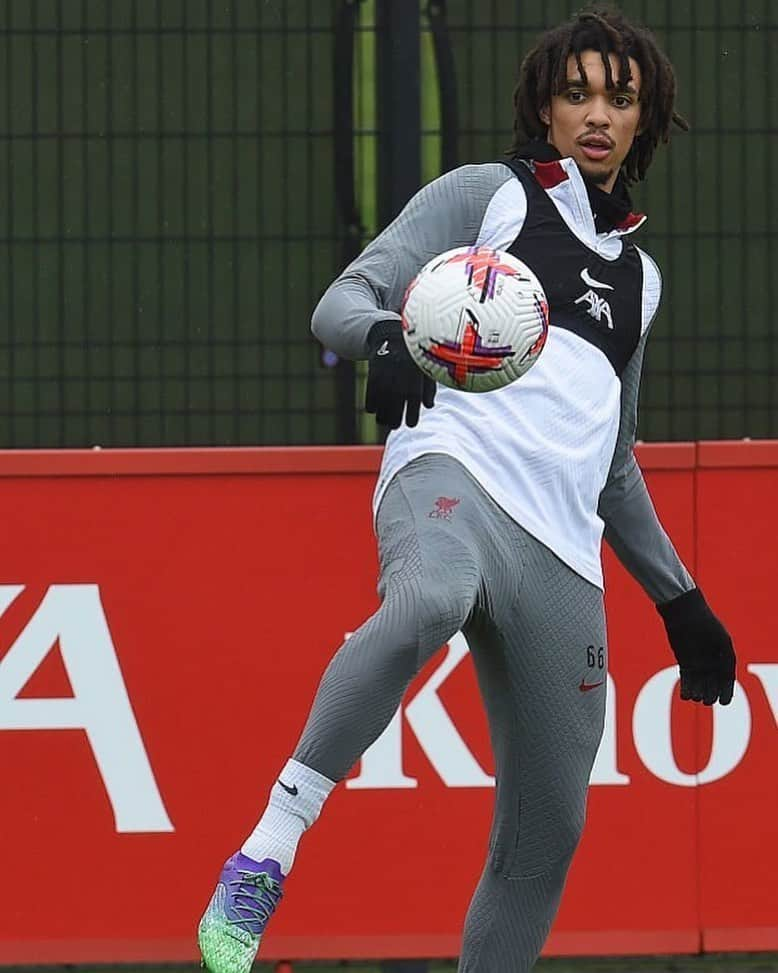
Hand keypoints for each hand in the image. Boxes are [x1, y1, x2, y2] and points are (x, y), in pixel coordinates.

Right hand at [365, 320, 435, 428]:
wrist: (393, 332)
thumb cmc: (414, 354)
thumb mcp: (425, 366)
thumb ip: (429, 386)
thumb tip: (429, 406)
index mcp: (416, 369)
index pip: (414, 396)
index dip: (412, 413)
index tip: (411, 425)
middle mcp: (401, 369)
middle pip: (397, 398)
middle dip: (395, 416)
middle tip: (394, 427)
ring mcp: (386, 367)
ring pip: (382, 394)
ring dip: (382, 412)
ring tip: (383, 422)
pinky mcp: (374, 367)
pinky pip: (370, 387)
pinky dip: (370, 401)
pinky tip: (372, 411)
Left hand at [657, 587, 735, 704]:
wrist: (683, 612)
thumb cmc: (705, 623)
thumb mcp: (721, 640)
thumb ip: (726, 658)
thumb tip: (728, 677)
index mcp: (724, 656)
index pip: (727, 678)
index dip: (727, 691)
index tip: (725, 702)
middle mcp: (712, 661)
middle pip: (713, 684)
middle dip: (711, 694)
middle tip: (708, 701)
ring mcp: (698, 661)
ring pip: (700, 683)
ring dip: (698, 693)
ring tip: (697, 698)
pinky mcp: (684, 661)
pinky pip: (687, 678)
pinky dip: (686, 688)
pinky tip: (686, 696)